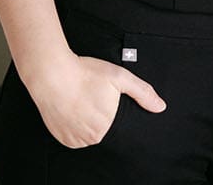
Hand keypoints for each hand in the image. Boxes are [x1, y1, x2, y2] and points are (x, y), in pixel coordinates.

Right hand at [27, 52, 166, 147]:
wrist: (52, 74)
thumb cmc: (85, 73)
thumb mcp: (120, 77)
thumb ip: (142, 93)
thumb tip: (160, 107)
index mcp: (105, 127)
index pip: (115, 123)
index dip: (110, 108)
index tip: (102, 97)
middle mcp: (89, 138)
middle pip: (102, 128)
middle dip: (99, 113)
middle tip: (92, 95)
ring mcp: (72, 139)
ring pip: (87, 132)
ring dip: (87, 120)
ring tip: (81, 99)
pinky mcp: (60, 137)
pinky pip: (73, 134)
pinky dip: (74, 124)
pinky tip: (73, 107)